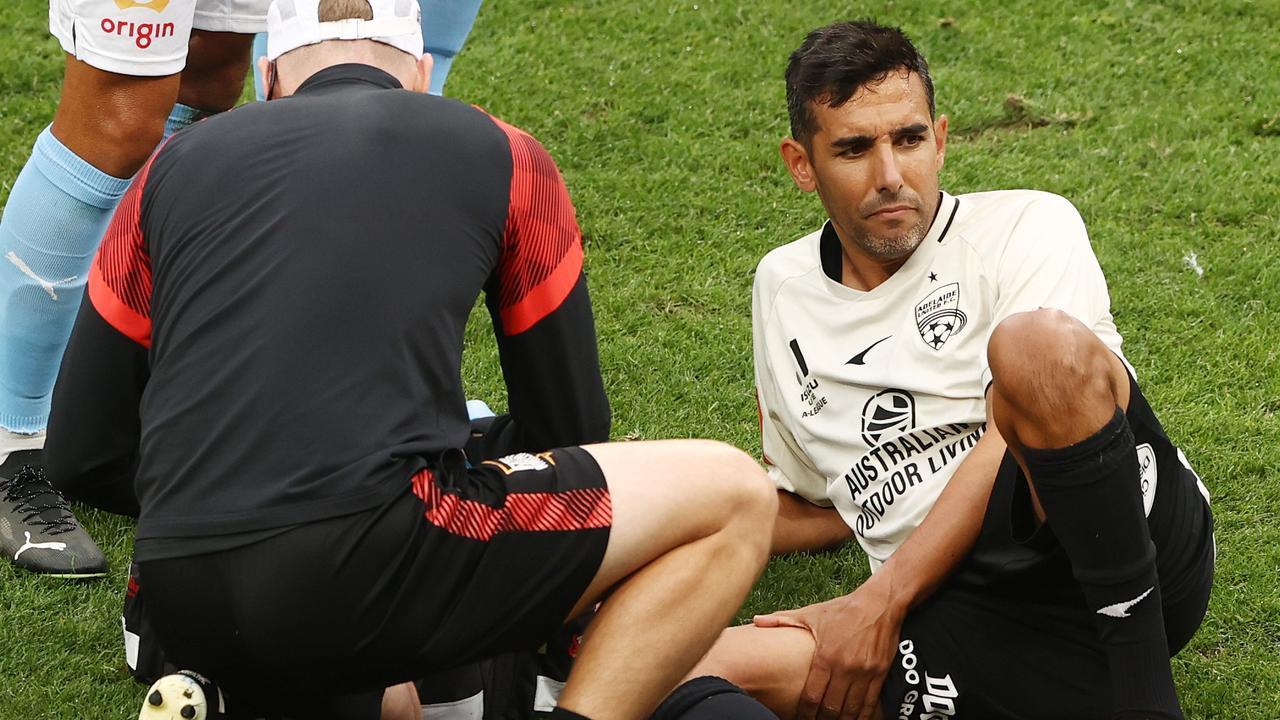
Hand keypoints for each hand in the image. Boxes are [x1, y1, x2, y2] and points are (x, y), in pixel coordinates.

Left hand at [753, 578, 903, 719]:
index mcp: (824, 655)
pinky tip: (854, 719)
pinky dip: (862, 715)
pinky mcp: (879, 673)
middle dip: (822, 719)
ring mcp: (864, 672)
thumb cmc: (842, 609)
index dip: (806, 713)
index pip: (812, 695)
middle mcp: (844, 667)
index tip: (802, 717)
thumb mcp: (811, 613)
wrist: (879, 603)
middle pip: (831, 707)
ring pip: (851, 709)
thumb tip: (755, 621)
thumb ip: (782, 620)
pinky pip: (870, 703)